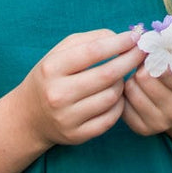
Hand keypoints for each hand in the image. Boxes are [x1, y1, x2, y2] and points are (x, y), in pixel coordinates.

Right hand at [19, 29, 142, 147]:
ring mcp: (67, 118)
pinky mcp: (76, 136)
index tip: (135, 36)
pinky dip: (119, 105)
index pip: (93, 51)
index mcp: (52, 68)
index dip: (119, 43)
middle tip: (142, 52)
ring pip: (111, 97)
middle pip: (106, 75)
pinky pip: (110, 119)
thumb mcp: (60, 52)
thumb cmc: (50, 76)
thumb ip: (90, 40)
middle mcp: (58, 94)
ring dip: (122, 83)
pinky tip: (116, 96)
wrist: (29, 116)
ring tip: (121, 76)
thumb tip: (121, 38)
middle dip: (129, 60)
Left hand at [122, 43, 171, 135]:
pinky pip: (122, 102)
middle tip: (151, 63)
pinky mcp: (142, 128)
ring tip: (145, 76)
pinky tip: (138, 89)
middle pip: (144, 77)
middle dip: (144, 63)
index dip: (157, 54)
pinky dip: (125, 91)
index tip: (160, 51)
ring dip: (134, 76)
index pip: (165, 70)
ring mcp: (160, 123)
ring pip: (131, 88)